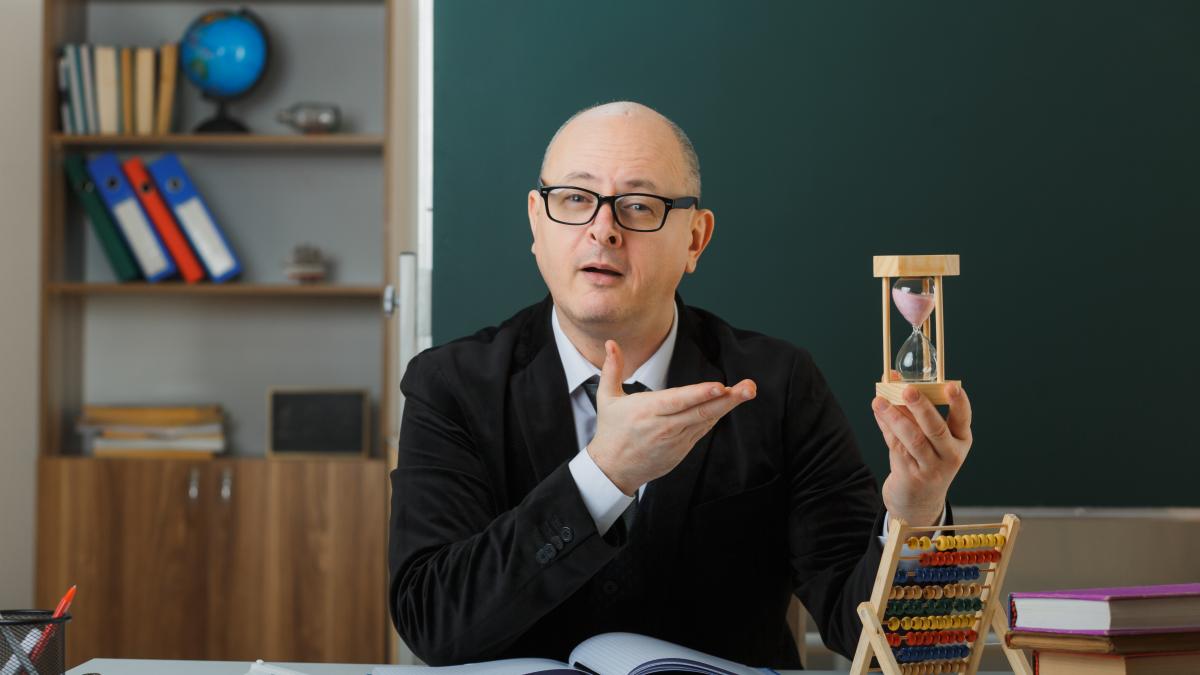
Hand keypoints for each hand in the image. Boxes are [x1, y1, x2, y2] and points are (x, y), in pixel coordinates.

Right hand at [588, 340, 756, 494]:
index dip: (700, 394)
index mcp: (646, 411)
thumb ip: (611, 369)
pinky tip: (728, 403)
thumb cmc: (611, 431)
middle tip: (749, 387)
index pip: (678, 401)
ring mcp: (675, 440)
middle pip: (700, 411)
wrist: (613, 469)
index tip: (720, 386)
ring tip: (747, 391)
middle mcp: (664, 426)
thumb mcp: (607, 399)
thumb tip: (610, 343)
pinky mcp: (682, 449)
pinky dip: (715, 416)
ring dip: (727, 406)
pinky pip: (702, 430)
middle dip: (727, 399)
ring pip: (706, 420)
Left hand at [873, 382, 971, 526]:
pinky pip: (896, 447)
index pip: (963, 419)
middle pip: (936, 429)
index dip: (959, 402)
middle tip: (907, 390)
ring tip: (879, 401)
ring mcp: (932, 468)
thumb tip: (893, 376)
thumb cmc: (924, 460)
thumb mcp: (927, 437)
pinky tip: (878, 412)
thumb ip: (911, 408)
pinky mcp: (912, 477)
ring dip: (894, 417)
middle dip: (921, 407)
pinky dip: (885, 427)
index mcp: (961, 440)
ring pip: (913, 439)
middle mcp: (951, 455)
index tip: (951, 385)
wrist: (918, 503)